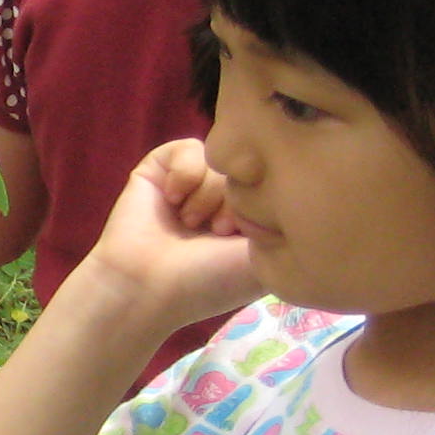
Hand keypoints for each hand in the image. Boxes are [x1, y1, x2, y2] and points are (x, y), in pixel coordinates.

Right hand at [69, 139, 258, 342]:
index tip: (246, 236)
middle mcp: (219, 200)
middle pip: (247, 168)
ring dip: (208, 192)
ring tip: (190, 222)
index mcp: (245, 221)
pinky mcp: (158, 170)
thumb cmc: (208, 282)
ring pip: (220, 158)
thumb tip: (278, 183)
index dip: (264, 203)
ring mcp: (190, 184)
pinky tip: (172, 199)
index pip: (273, 182)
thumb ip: (287, 220)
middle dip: (236, 198)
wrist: (146, 287)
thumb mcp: (265, 260)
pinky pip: (188, 147)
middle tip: (217, 231)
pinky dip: (184, 172)